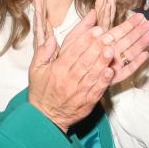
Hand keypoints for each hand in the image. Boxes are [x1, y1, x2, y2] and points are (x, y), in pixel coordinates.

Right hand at [28, 0, 148, 130]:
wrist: (46, 118)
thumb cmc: (42, 91)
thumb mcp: (36, 70)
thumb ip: (43, 52)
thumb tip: (53, 38)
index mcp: (57, 70)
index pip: (72, 52)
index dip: (85, 40)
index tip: (96, 29)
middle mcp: (68, 80)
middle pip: (85, 61)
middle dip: (97, 47)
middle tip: (109, 35)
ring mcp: (78, 92)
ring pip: (92, 74)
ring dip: (103, 62)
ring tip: (112, 49)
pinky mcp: (87, 102)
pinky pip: (97, 90)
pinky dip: (104, 81)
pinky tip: (110, 71)